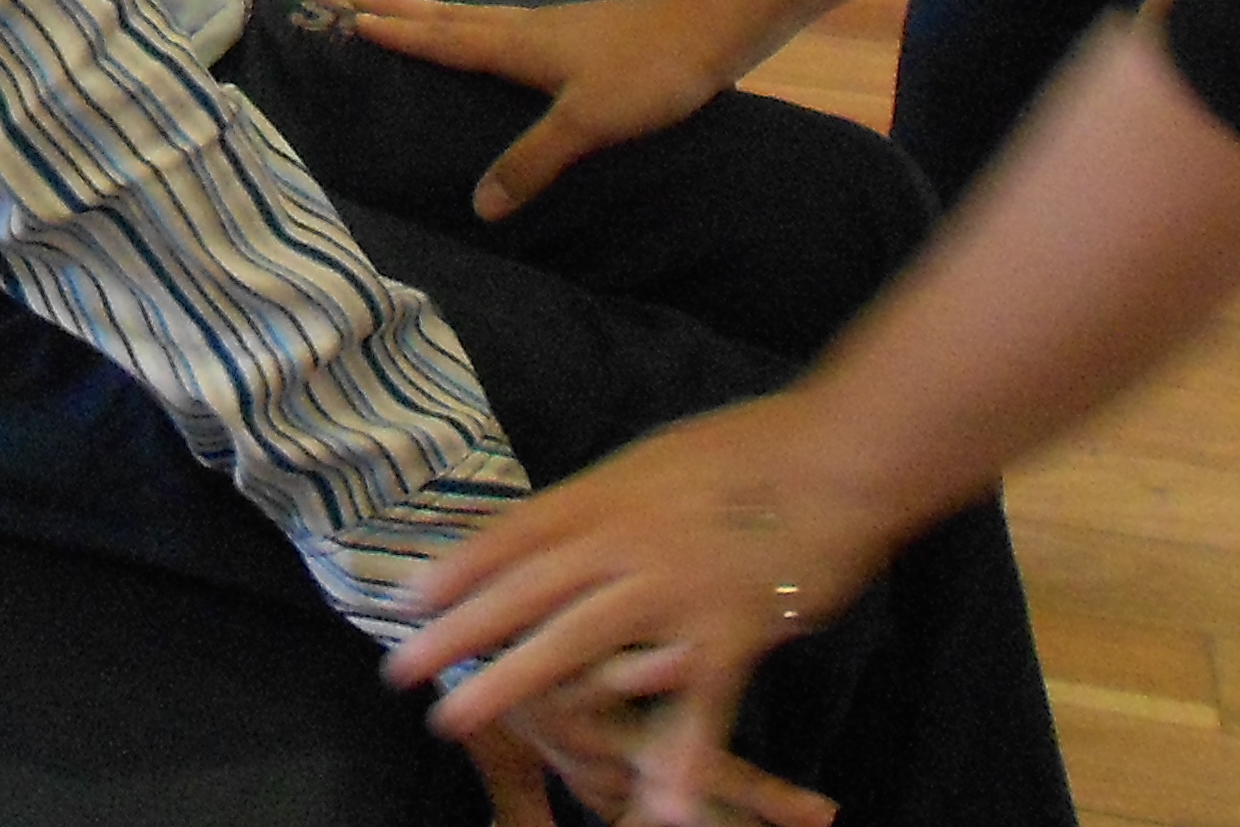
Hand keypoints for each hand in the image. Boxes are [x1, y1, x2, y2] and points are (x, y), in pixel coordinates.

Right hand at [348, 0, 742, 217]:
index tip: (353, 18)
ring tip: (411, 4)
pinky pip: (508, 25)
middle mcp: (529, 28)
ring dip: (440, 13)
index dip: (400, 33)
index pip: (445, 39)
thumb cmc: (645, 71)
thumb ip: (532, 161)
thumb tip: (479, 205)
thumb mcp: (586, 123)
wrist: (711, 27)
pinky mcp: (581, 33)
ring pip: (481, 16)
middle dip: (408, 10)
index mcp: (519, 45)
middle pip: (455, 17)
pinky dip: (479, 24)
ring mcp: (556, 28)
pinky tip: (496, 34)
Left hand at [397, 396, 891, 826]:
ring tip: (458, 720)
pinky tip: (659, 808)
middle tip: (397, 670)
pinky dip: (679, 761)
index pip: (517, 533)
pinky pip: (697, 706)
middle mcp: (628, 540)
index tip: (406, 597)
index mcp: (610, 494)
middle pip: (525, 591)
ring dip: (513, 684)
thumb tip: (571, 518)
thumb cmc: (756, 449)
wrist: (842, 454)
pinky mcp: (732, 631)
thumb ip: (615, 500)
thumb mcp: (661, 460)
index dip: (459, 567)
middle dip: (457, 633)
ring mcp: (676, 587)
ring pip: (576, 643)